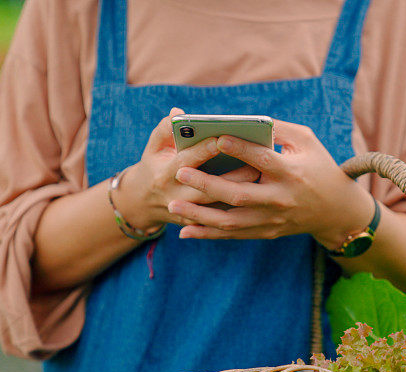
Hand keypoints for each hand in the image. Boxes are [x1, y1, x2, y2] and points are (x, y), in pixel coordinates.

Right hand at [115, 108, 260, 230]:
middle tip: (256, 165)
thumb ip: (164, 129)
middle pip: (207, 189)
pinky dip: (239, 207)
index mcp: (164, 175)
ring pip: (218, 206)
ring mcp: (187, 213)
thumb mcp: (154, 147)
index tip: (221, 138)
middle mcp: (176, 196)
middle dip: (231, 177)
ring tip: (262, 178)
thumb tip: (177, 114)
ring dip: (240, 194)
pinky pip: (222, 218)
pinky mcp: (198, 223)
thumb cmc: (154, 166)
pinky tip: (258, 194)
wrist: (143, 203)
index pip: (186, 162)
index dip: (203, 150)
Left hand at [167, 120, 373, 248]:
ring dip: (200, 215)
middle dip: (207, 185)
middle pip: (239, 194)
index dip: (239, 148)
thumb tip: (245, 121)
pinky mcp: (266, 232)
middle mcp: (280, 199)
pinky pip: (233, 236)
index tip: (216, 137)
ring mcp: (272, 219)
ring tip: (173, 204)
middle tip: (180, 172)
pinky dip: (208, 235)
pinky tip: (184, 230)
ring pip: (231, 221)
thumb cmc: (318, 166)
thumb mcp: (306, 140)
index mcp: (291, 172)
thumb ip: (278, 129)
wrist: (335, 209)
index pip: (261, 160)